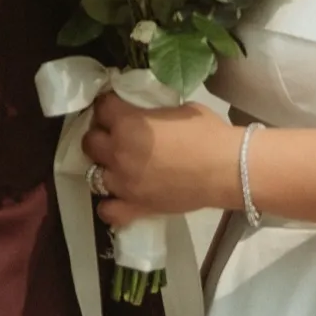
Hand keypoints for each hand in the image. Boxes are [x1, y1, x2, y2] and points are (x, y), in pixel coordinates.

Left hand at [83, 91, 240, 226]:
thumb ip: (153, 112)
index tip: (116, 106)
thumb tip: (148, 114)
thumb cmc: (207, 132)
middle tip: (116, 134)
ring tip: (120, 164)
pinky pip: (107, 210)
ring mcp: (123, 183)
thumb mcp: (178, 109)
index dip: (108, 105)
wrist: (225, 168)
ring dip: (105, 166)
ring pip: (93, 174)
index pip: (101, 107)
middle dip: (101, 134)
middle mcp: (118, 152)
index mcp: (128, 123)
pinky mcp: (135, 207)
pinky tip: (120, 195)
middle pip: (90, 141)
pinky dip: (110, 203)